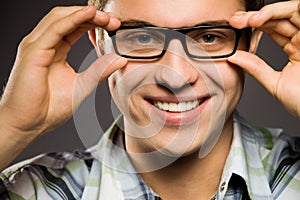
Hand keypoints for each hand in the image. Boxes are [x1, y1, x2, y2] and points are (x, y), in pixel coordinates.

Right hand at [0, 6, 126, 136]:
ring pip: (60, 18)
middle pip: (69, 18)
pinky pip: (55, 29)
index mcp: (56, 51)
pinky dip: (73, 19)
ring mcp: (37, 46)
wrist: (28, 124)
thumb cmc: (49, 108)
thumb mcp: (82, 86)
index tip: (114, 25)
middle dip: (92, 16)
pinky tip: (89, 16)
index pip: (75, 28)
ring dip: (84, 14)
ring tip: (105, 16)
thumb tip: (119, 59)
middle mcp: (45, 44)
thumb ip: (99, 71)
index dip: (95, 23)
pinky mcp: (33, 51)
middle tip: (113, 20)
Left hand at [228, 0, 299, 117]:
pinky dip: (288, 10)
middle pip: (280, 18)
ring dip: (269, 12)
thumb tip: (233, 57)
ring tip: (250, 20)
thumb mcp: (275, 83)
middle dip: (256, 17)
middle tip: (237, 20)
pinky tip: (267, 15)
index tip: (235, 25)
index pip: (273, 29)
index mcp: (296, 50)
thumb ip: (256, 68)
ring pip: (292, 12)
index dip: (254, 24)